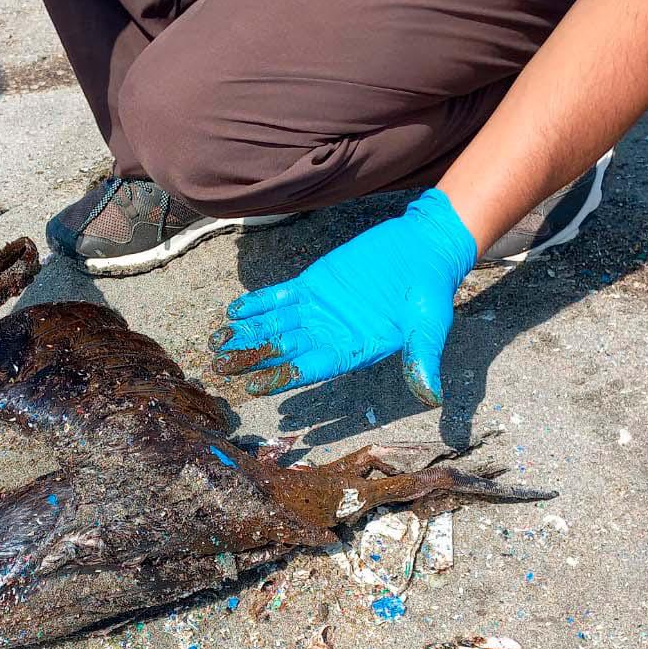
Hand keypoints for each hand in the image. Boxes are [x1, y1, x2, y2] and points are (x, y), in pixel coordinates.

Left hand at [209, 188, 477, 406]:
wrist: (425, 249)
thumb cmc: (430, 291)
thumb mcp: (429, 327)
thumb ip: (422, 360)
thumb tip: (431, 399)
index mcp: (352, 351)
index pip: (310, 369)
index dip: (280, 377)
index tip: (252, 385)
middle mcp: (330, 336)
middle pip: (283, 351)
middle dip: (250, 359)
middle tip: (218, 367)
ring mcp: (318, 311)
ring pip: (275, 327)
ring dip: (246, 336)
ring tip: (216, 344)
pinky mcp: (313, 285)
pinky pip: (279, 297)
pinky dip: (257, 304)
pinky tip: (233, 312)